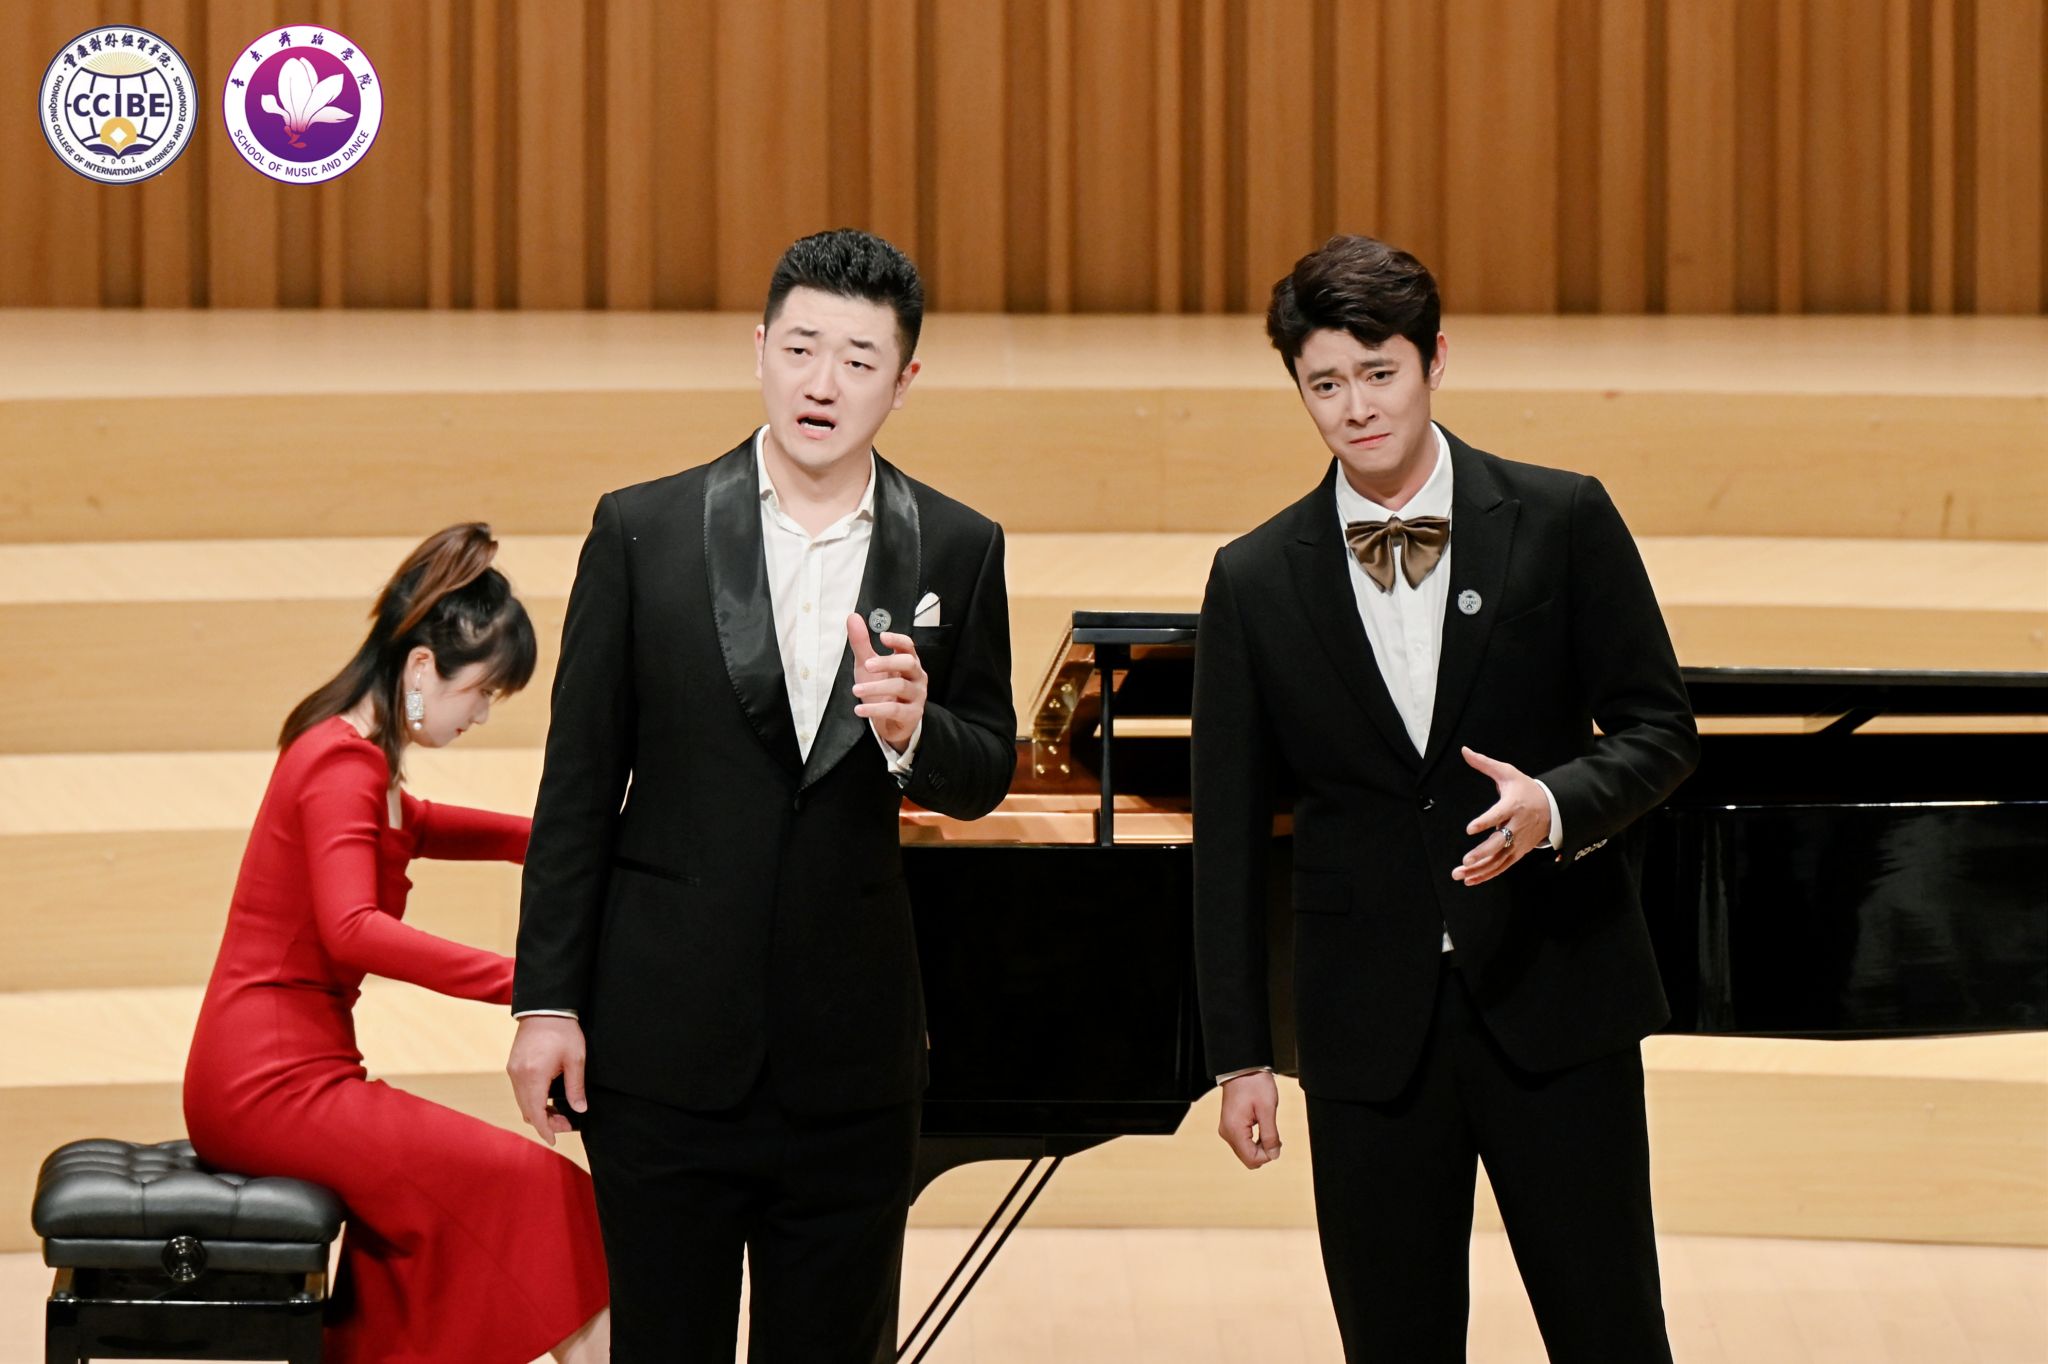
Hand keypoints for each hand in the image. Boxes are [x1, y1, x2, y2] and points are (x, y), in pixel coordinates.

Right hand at [507, 1015, 585, 1146]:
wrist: (544, 1008)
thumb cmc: (563, 1031)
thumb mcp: (575, 1059)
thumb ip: (576, 1087)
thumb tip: (580, 1110)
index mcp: (533, 1076)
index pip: (536, 1113)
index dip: (545, 1130)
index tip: (554, 1140)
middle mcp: (518, 1076)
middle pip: (527, 1111)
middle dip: (545, 1122)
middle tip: (567, 1124)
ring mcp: (512, 1071)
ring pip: (522, 1102)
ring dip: (538, 1111)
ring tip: (560, 1112)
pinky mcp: (512, 1066)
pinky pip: (520, 1091)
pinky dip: (532, 1100)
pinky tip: (548, 1099)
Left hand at [847, 613, 926, 749]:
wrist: (891, 723)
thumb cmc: (882, 689)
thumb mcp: (868, 665)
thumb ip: (862, 643)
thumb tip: (853, 617)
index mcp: (908, 661)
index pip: (908, 646)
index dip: (897, 640)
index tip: (882, 637)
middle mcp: (916, 676)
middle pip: (908, 663)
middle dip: (887, 662)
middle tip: (867, 665)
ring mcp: (916, 696)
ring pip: (900, 687)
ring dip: (876, 688)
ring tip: (855, 690)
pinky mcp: (912, 714)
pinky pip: (895, 710)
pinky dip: (876, 710)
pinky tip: (859, 710)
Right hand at [1217, 1071, 1282, 1168]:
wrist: (1242, 1069)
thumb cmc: (1255, 1085)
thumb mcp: (1267, 1110)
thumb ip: (1270, 1135)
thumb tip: (1274, 1155)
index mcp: (1235, 1130)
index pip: (1252, 1160)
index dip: (1268, 1155)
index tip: (1277, 1140)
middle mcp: (1227, 1133)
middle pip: (1248, 1158)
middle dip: (1264, 1151)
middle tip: (1274, 1134)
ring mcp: (1227, 1130)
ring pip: (1245, 1151)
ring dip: (1259, 1146)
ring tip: (1268, 1127)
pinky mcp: (1229, 1126)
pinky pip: (1242, 1142)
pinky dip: (1254, 1140)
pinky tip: (1261, 1128)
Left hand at [1452, 745, 1551, 886]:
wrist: (1553, 807)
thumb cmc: (1525, 789)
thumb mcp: (1508, 773)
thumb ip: (1484, 764)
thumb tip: (1464, 750)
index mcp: (1513, 806)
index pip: (1498, 814)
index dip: (1485, 822)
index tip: (1470, 828)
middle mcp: (1517, 826)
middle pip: (1500, 842)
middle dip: (1483, 852)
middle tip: (1465, 860)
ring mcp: (1519, 842)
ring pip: (1499, 859)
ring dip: (1480, 868)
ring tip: (1460, 874)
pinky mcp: (1519, 852)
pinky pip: (1502, 866)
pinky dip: (1487, 874)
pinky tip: (1470, 880)